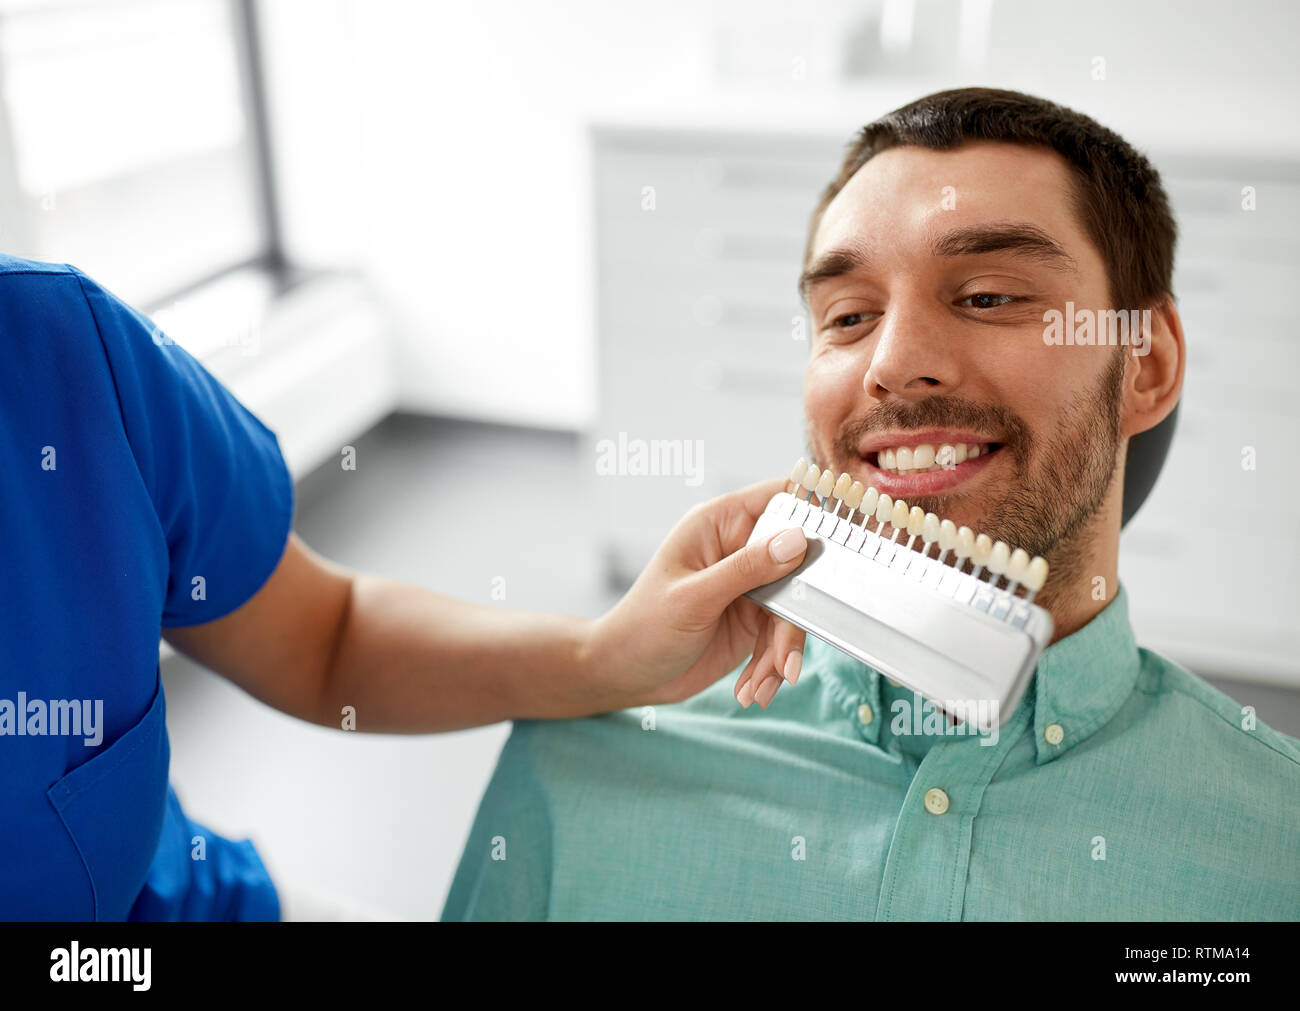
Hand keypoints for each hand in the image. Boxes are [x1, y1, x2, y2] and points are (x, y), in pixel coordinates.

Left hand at [585, 477, 808, 708]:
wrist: (624, 674)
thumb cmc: (643, 627)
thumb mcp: (695, 598)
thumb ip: (747, 569)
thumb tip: (798, 540)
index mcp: (719, 524)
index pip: (778, 498)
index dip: (812, 514)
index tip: (836, 547)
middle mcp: (738, 549)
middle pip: (798, 564)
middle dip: (796, 617)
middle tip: (785, 660)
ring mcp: (749, 585)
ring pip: (794, 609)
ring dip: (782, 653)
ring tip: (761, 687)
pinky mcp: (753, 619)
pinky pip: (781, 638)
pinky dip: (772, 667)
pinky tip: (751, 691)